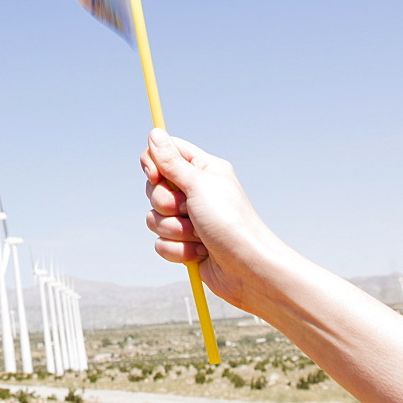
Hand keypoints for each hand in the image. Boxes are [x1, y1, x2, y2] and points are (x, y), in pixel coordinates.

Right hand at [141, 128, 281, 312]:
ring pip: (154, 217)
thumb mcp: (198, 185)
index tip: (156, 177)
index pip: (164, 154)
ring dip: (174, 229)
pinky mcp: (185, 243)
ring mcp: (189, 219)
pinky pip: (160, 242)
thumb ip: (171, 161)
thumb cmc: (230, 222)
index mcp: (203, 170)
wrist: (249, 270)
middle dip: (166, 204)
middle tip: (188, 209)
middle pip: (154, 188)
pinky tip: (200, 253)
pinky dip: (177, 250)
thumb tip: (154, 132)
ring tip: (199, 235)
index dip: (153, 164)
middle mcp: (195, 192)